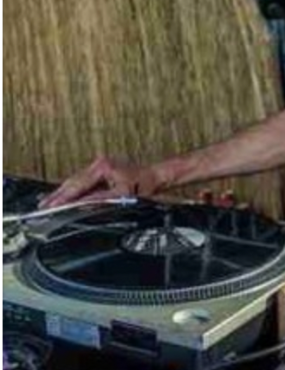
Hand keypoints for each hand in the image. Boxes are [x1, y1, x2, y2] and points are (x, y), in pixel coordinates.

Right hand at [39, 156, 161, 208]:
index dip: (64, 198)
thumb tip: (81, 204)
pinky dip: (73, 189)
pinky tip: (64, 196)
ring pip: (77, 181)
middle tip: (42, 206)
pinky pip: (83, 181)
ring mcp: (100, 165)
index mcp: (102, 167)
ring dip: (64, 193)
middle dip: (58, 195)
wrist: (156, 177)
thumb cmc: (144, 184)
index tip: (51, 206)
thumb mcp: (121, 195)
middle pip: (73, 181)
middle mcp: (99, 163)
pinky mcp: (102, 170)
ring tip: (48, 202)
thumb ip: (99, 199)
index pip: (78, 185)